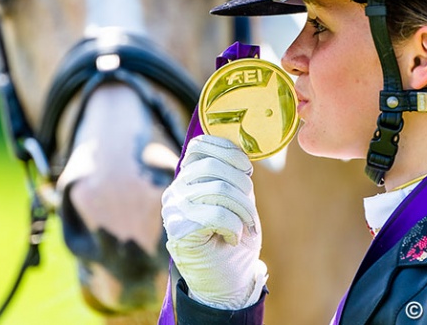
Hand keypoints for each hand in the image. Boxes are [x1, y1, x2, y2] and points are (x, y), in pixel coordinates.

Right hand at [161, 135, 266, 309]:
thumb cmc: (235, 236)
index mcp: (188, 177)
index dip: (228, 151)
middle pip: (213, 167)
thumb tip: (242, 150)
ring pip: (218, 189)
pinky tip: (233, 237)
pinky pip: (216, 215)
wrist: (229, 280)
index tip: (247, 169)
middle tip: (251, 211)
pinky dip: (234, 226)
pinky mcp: (179, 231)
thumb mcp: (238, 197)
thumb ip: (233, 174)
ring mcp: (174, 210)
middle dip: (243, 185)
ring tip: (247, 226)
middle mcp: (176, 190)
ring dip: (243, 209)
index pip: (199, 146)